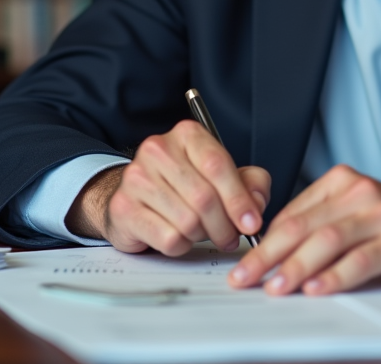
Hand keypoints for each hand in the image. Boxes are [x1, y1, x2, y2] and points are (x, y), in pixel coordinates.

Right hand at [66, 120, 270, 256]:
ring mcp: (136, 178)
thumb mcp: (223, 177)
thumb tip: (257, 202)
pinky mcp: (124, 208)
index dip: (239, 199)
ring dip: (202, 235)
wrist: (137, 198)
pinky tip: (179, 236)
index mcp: (187, 135)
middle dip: (224, 225)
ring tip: (201, 232)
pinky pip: (168, 238)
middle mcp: (158, 150)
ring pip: (188, 221)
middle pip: (204, 198)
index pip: (218, 165)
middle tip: (230, 237)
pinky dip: (181, 245)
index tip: (252, 222)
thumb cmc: (184, 186)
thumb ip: (250, 184)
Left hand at [228, 165, 380, 295]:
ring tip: (276, 287)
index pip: (292, 214)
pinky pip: (362, 258)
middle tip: (244, 278)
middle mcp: (359, 192)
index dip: (262, 243)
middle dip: (268, 256)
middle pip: (303, 226)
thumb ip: (322, 224)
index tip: (241, 266)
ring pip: (328, 240)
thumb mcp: (357, 214)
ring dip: (297, 267)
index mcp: (341, 183)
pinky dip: (336, 276)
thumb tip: (275, 252)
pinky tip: (318, 288)